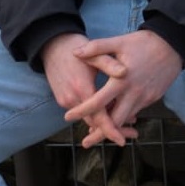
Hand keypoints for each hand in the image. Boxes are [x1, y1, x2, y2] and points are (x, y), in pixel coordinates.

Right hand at [40, 33, 129, 147]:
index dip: (111, 129)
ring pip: (89, 118)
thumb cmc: (76, 47)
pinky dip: (97, 114)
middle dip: (113, 129)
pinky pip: (83, 112)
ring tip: (129, 121)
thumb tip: (125, 72)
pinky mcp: (63, 99)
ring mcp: (66, 100)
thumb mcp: (94, 53)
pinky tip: (112, 110)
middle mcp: (72, 99)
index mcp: (82, 88)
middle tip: (133, 132)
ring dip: (106, 121)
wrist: (51, 45)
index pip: (98, 117)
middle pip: (95, 122)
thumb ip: (109, 63)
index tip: (124, 140)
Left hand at [67, 30, 182, 147]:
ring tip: (98, 131)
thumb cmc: (144, 42)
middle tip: (85, 142)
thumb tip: (75, 53)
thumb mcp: (119, 42)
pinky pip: (136, 111)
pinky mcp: (153, 98)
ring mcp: (145, 98)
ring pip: (126, 119)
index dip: (82, 111)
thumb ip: (96, 48)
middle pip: (114, 122)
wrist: (174, 44)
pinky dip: (125, 117)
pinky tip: (117, 116)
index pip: (98, 102)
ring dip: (112, 127)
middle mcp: (133, 94)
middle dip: (99, 134)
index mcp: (121, 81)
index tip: (68, 117)